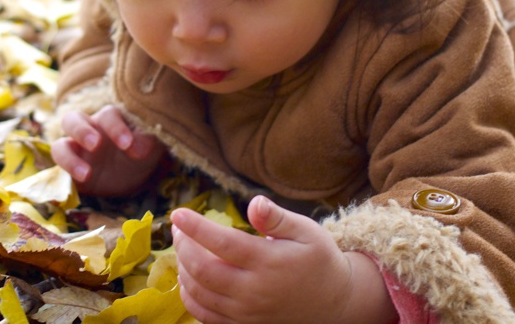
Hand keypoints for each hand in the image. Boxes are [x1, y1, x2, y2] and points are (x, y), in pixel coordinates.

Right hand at [50, 105, 165, 195]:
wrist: (133, 172)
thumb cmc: (140, 148)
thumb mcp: (150, 144)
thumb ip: (146, 141)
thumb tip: (138, 149)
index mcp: (109, 119)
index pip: (107, 115)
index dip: (116, 128)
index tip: (127, 144)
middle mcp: (88, 130)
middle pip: (72, 120)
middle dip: (81, 130)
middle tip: (95, 144)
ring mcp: (76, 151)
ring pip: (59, 146)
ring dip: (69, 159)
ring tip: (86, 174)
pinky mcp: (71, 172)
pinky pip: (59, 173)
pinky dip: (62, 179)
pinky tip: (73, 188)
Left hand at [171, 196, 397, 323]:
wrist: (336, 302)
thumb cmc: (319, 259)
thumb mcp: (306, 231)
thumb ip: (277, 218)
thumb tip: (254, 203)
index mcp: (268, 262)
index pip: (221, 242)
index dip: (195, 227)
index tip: (178, 213)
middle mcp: (254, 290)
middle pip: (202, 269)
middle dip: (183, 246)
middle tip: (178, 229)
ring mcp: (247, 312)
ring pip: (200, 293)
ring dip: (183, 269)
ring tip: (182, 248)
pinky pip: (206, 316)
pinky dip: (189, 297)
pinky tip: (188, 278)